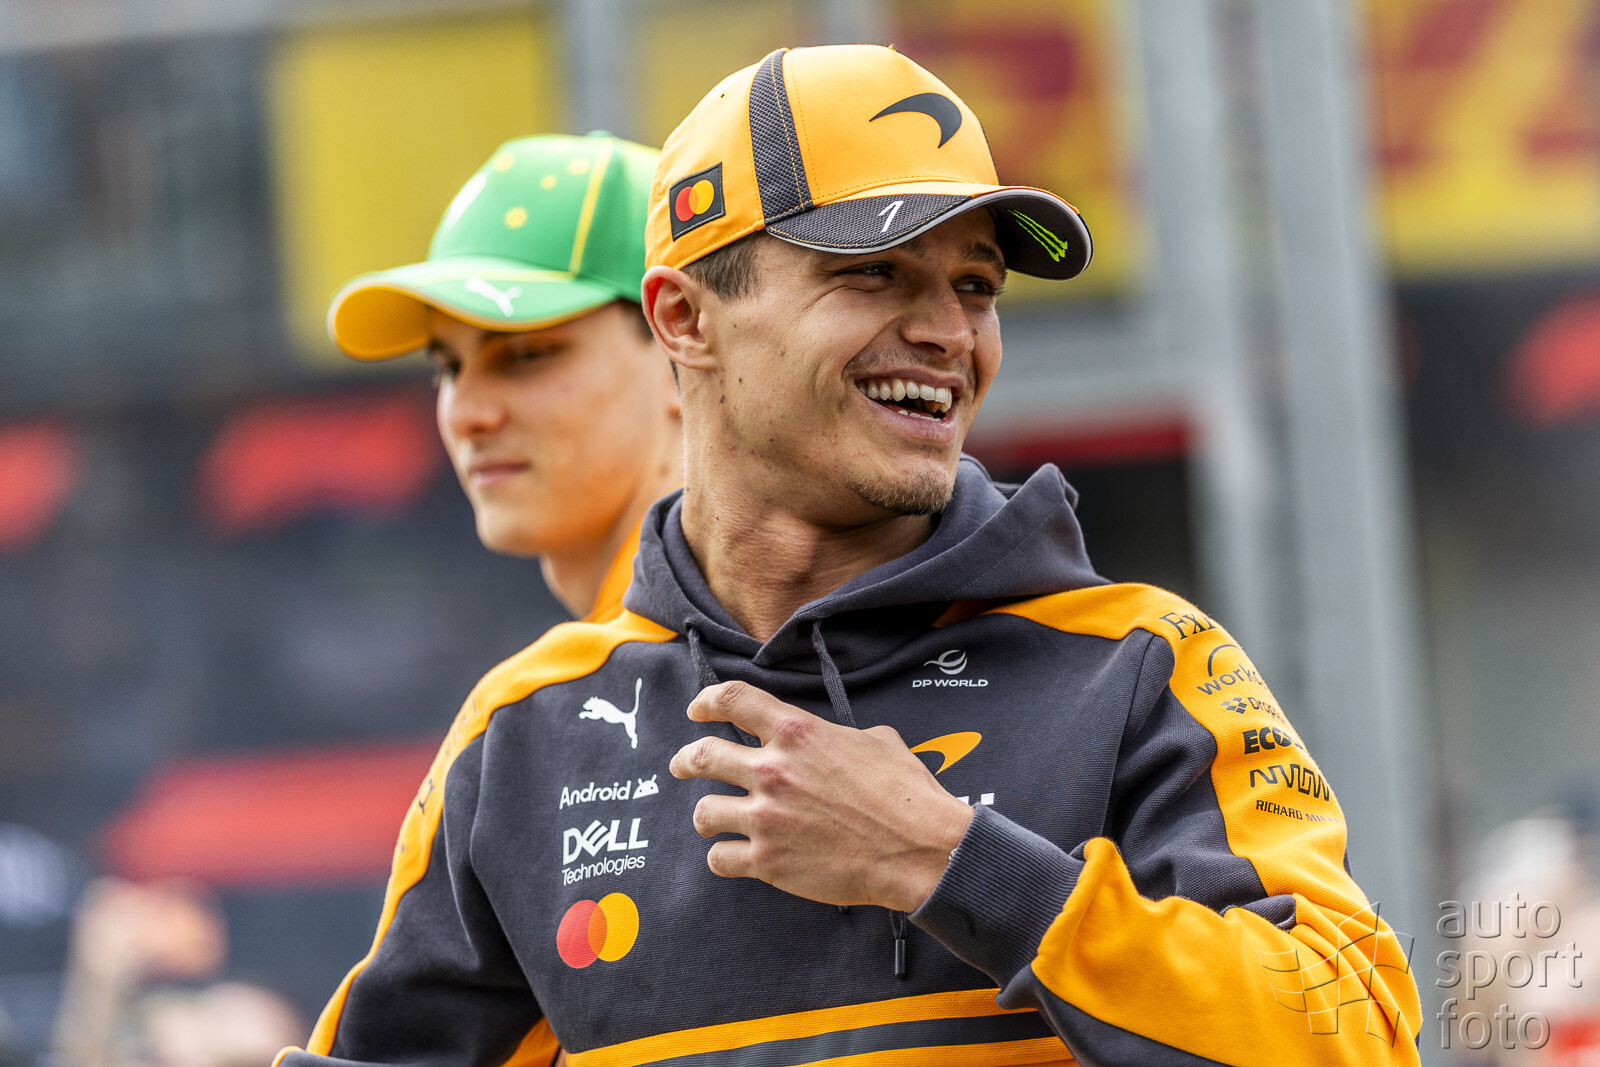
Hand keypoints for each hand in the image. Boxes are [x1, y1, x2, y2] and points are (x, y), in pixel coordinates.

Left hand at [668, 681, 973, 910]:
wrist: (919, 849)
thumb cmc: (907, 794)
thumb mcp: (878, 741)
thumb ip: (841, 737)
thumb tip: (837, 743)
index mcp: (798, 733)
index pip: (733, 700)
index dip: (707, 701)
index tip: (697, 709)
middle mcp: (773, 771)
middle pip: (702, 756)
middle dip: (684, 760)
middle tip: (681, 764)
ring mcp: (766, 818)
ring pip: (704, 812)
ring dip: (706, 815)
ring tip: (710, 819)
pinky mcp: (768, 862)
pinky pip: (720, 859)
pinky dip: (723, 857)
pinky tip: (731, 857)